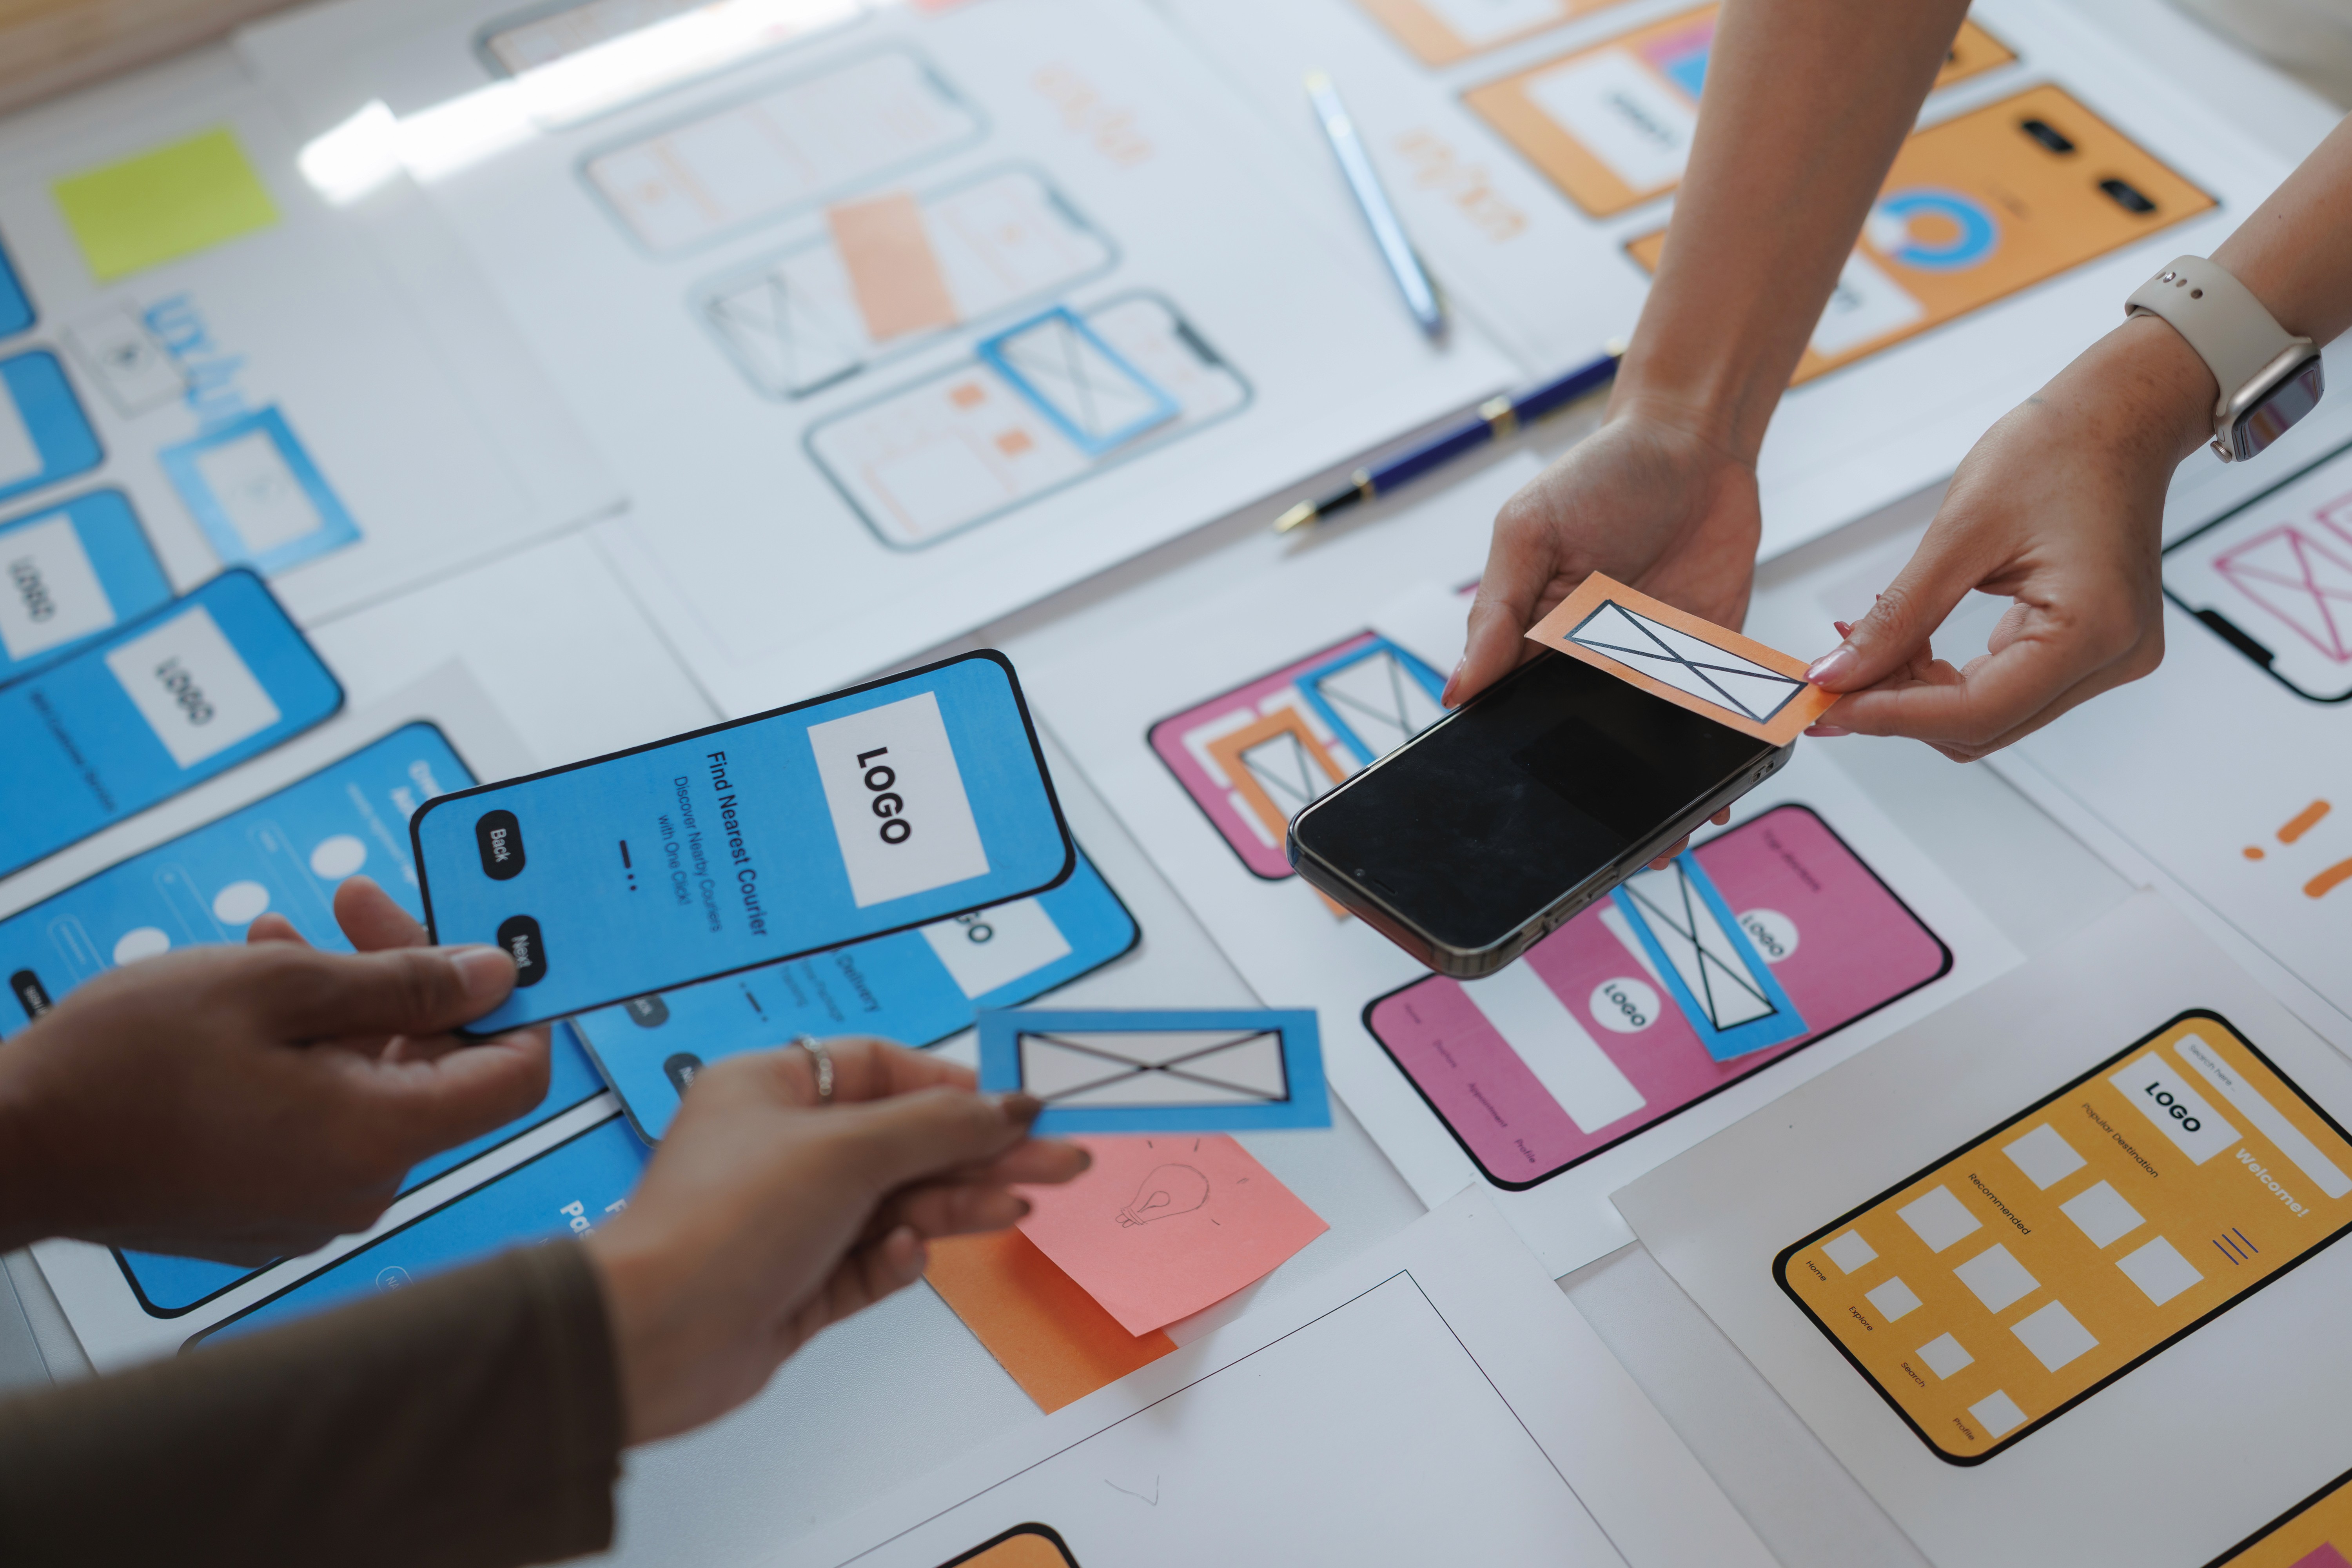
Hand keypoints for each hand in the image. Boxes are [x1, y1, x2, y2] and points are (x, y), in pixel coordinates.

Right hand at [0, 876, 549, 1260]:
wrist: (9, 1146)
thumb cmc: (123, 1066)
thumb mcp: (277, 987)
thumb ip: (400, 979)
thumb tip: (491, 974)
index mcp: (380, 1137)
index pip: (516, 1077)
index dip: (516, 1004)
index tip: (486, 944)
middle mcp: (360, 1187)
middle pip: (437, 1070)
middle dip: (407, 978)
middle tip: (355, 905)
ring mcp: (311, 1204)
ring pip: (372, 1084)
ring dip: (344, 1005)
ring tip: (280, 940)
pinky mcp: (267, 1206)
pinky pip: (322, 1119)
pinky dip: (307, 1054)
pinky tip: (255, 999)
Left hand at [584, 1039, 1087, 1444]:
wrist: (652, 1337)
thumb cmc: (725, 1221)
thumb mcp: (847, 1150)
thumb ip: (940, 1126)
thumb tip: (1010, 1106)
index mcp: (772, 1089)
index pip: (882, 1070)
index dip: (954, 1088)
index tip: (1017, 1107)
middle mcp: (781, 1148)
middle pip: (905, 1140)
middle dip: (981, 1152)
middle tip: (1059, 1159)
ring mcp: (791, 1220)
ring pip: (897, 1203)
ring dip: (956, 1205)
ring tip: (1018, 1206)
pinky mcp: (798, 1284)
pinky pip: (870, 1262)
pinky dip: (897, 1260)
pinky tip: (908, 1257)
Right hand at [1448, 404, 1753, 862]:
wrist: (1694, 440)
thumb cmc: (1600, 473)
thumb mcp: (1528, 532)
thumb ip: (1497, 612)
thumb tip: (1458, 690)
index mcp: (1532, 641)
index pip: (1512, 717)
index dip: (1513, 764)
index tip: (1517, 814)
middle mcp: (1588, 663)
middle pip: (1581, 745)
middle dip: (1589, 798)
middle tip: (1595, 853)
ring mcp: (1650, 667)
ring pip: (1647, 748)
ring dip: (1656, 791)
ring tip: (1661, 843)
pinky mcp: (1708, 661)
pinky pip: (1711, 721)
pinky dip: (1718, 756)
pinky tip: (1722, 792)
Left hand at [1803, 318, 2213, 759]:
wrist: (2116, 417)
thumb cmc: (2057, 451)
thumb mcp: (1959, 534)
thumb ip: (1898, 618)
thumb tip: (1838, 674)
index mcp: (2092, 630)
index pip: (1975, 713)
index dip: (1890, 716)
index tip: (1827, 705)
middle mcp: (2114, 657)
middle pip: (1984, 726)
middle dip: (1901, 709)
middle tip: (1835, 680)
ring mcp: (2110, 657)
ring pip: (1993, 716)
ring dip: (1922, 696)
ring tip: (1869, 655)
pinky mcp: (2093, 648)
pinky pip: (2010, 687)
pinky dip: (1952, 678)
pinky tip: (1912, 648)